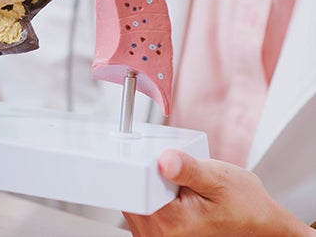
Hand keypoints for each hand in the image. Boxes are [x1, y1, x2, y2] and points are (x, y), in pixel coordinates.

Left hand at [123, 150, 312, 235]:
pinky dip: (153, 201)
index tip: (160, 165)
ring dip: (150, 191)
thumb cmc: (243, 206)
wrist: (258, 225)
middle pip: (131, 196)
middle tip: (176, 179)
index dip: (143, 170)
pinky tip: (173, 198)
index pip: (133, 188)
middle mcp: (157, 236)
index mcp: (170, 223)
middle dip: (148, 180)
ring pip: (134, 204)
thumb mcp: (218, 179)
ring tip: (178, 190)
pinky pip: (141, 214)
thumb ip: (189, 169)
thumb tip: (165, 160)